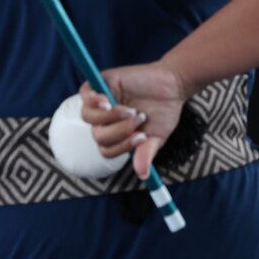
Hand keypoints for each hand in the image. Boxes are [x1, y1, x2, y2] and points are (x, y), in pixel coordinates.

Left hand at [79, 63, 190, 179]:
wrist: (172, 85)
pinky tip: (108, 101)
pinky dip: (93, 99)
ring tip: (130, 110)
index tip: (142, 137)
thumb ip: (146, 153)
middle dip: (120, 131)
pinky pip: (85, 93)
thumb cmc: (164, 111)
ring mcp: (103, 101)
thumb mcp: (156, 137)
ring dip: (109, 117)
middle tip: (139, 119)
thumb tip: (142, 175)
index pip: (107, 150)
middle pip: (97, 135)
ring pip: (88, 117)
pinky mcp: (102, 83)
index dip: (122, 147)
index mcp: (116, 135)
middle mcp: (106, 120)